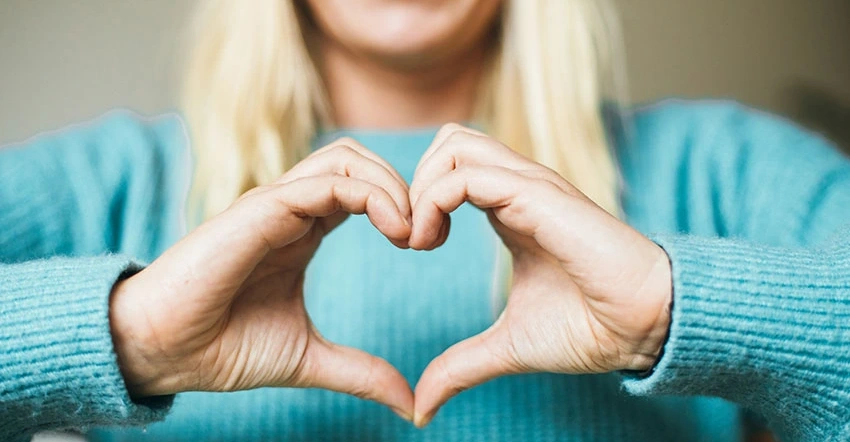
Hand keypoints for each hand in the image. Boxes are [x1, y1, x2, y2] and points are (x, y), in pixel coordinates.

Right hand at [109, 139, 414, 419]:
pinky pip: (325, 181)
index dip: (402, 206)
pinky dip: (369, 194)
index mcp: (303, 230)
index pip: (362, 189)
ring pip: (346, 158)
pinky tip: (393, 229)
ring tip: (410, 231)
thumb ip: (361, 372)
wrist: (162, 352)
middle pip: (360, 161)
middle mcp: (291, 210)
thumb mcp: (309, 358)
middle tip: (427, 235)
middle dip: (405, 186)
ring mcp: (275, 204)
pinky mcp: (260, 210)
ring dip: (391, 184)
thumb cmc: (223, 348)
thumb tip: (408, 402)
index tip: (428, 244)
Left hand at [407, 124, 672, 426]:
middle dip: (412, 182)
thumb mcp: (507, 345)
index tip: (411, 247)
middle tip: (410, 237)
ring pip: (454, 144)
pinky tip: (431, 243)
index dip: (418, 199)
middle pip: (449, 141)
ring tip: (419, 239)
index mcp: (511, 209)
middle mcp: (518, 188)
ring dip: (419, 188)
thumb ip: (461, 365)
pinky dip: (432, 201)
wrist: (646, 328)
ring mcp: (530, 186)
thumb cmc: (590, 328)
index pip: (451, 167)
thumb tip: (422, 405)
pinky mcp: (538, 196)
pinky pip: (466, 175)